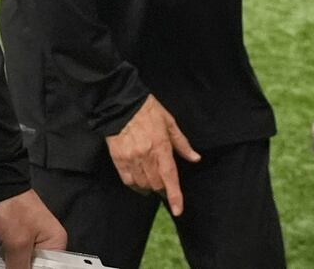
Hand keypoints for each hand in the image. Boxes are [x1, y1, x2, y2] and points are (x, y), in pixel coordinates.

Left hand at [0, 190, 66, 268]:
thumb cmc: (11, 211)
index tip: (18, 267)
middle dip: (21, 267)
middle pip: (36, 266)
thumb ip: (21, 268)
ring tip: (2, 260)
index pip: (52, 268)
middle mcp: (48, 243)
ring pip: (24, 264)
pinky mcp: (18, 238)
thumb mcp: (17, 244)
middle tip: (8, 263)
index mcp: (56, 242)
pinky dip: (7, 260)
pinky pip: (15, 257)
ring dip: (12, 265)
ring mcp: (32, 240)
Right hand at [105, 94, 200, 214]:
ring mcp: (131, 158)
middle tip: (165, 185)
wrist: (121, 103)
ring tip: (152, 181)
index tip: (178, 210)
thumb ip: (182, 143)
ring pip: (143, 184)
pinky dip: (135, 184)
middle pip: (156, 184)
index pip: (170, 176)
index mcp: (161, 146)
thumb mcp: (169, 122)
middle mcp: (146, 155)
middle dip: (162, 188)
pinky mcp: (118, 158)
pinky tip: (139, 182)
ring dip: (149, 186)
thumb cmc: (148, 110)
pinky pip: (128, 180)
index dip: (174, 196)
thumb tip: (195, 158)